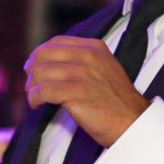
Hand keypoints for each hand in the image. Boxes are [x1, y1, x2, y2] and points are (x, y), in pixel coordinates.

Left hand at [24, 36, 148, 146]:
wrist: (132, 121)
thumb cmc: (116, 101)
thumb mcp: (104, 69)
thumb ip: (83, 61)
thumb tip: (52, 64)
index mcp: (94, 48)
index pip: (56, 42)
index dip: (40, 54)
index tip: (35, 66)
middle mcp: (87, 56)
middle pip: (44, 55)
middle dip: (32, 70)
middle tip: (31, 84)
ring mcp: (82, 74)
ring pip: (40, 72)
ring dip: (32, 86)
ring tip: (34, 97)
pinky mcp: (76, 92)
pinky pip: (43, 90)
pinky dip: (34, 98)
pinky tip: (37, 104)